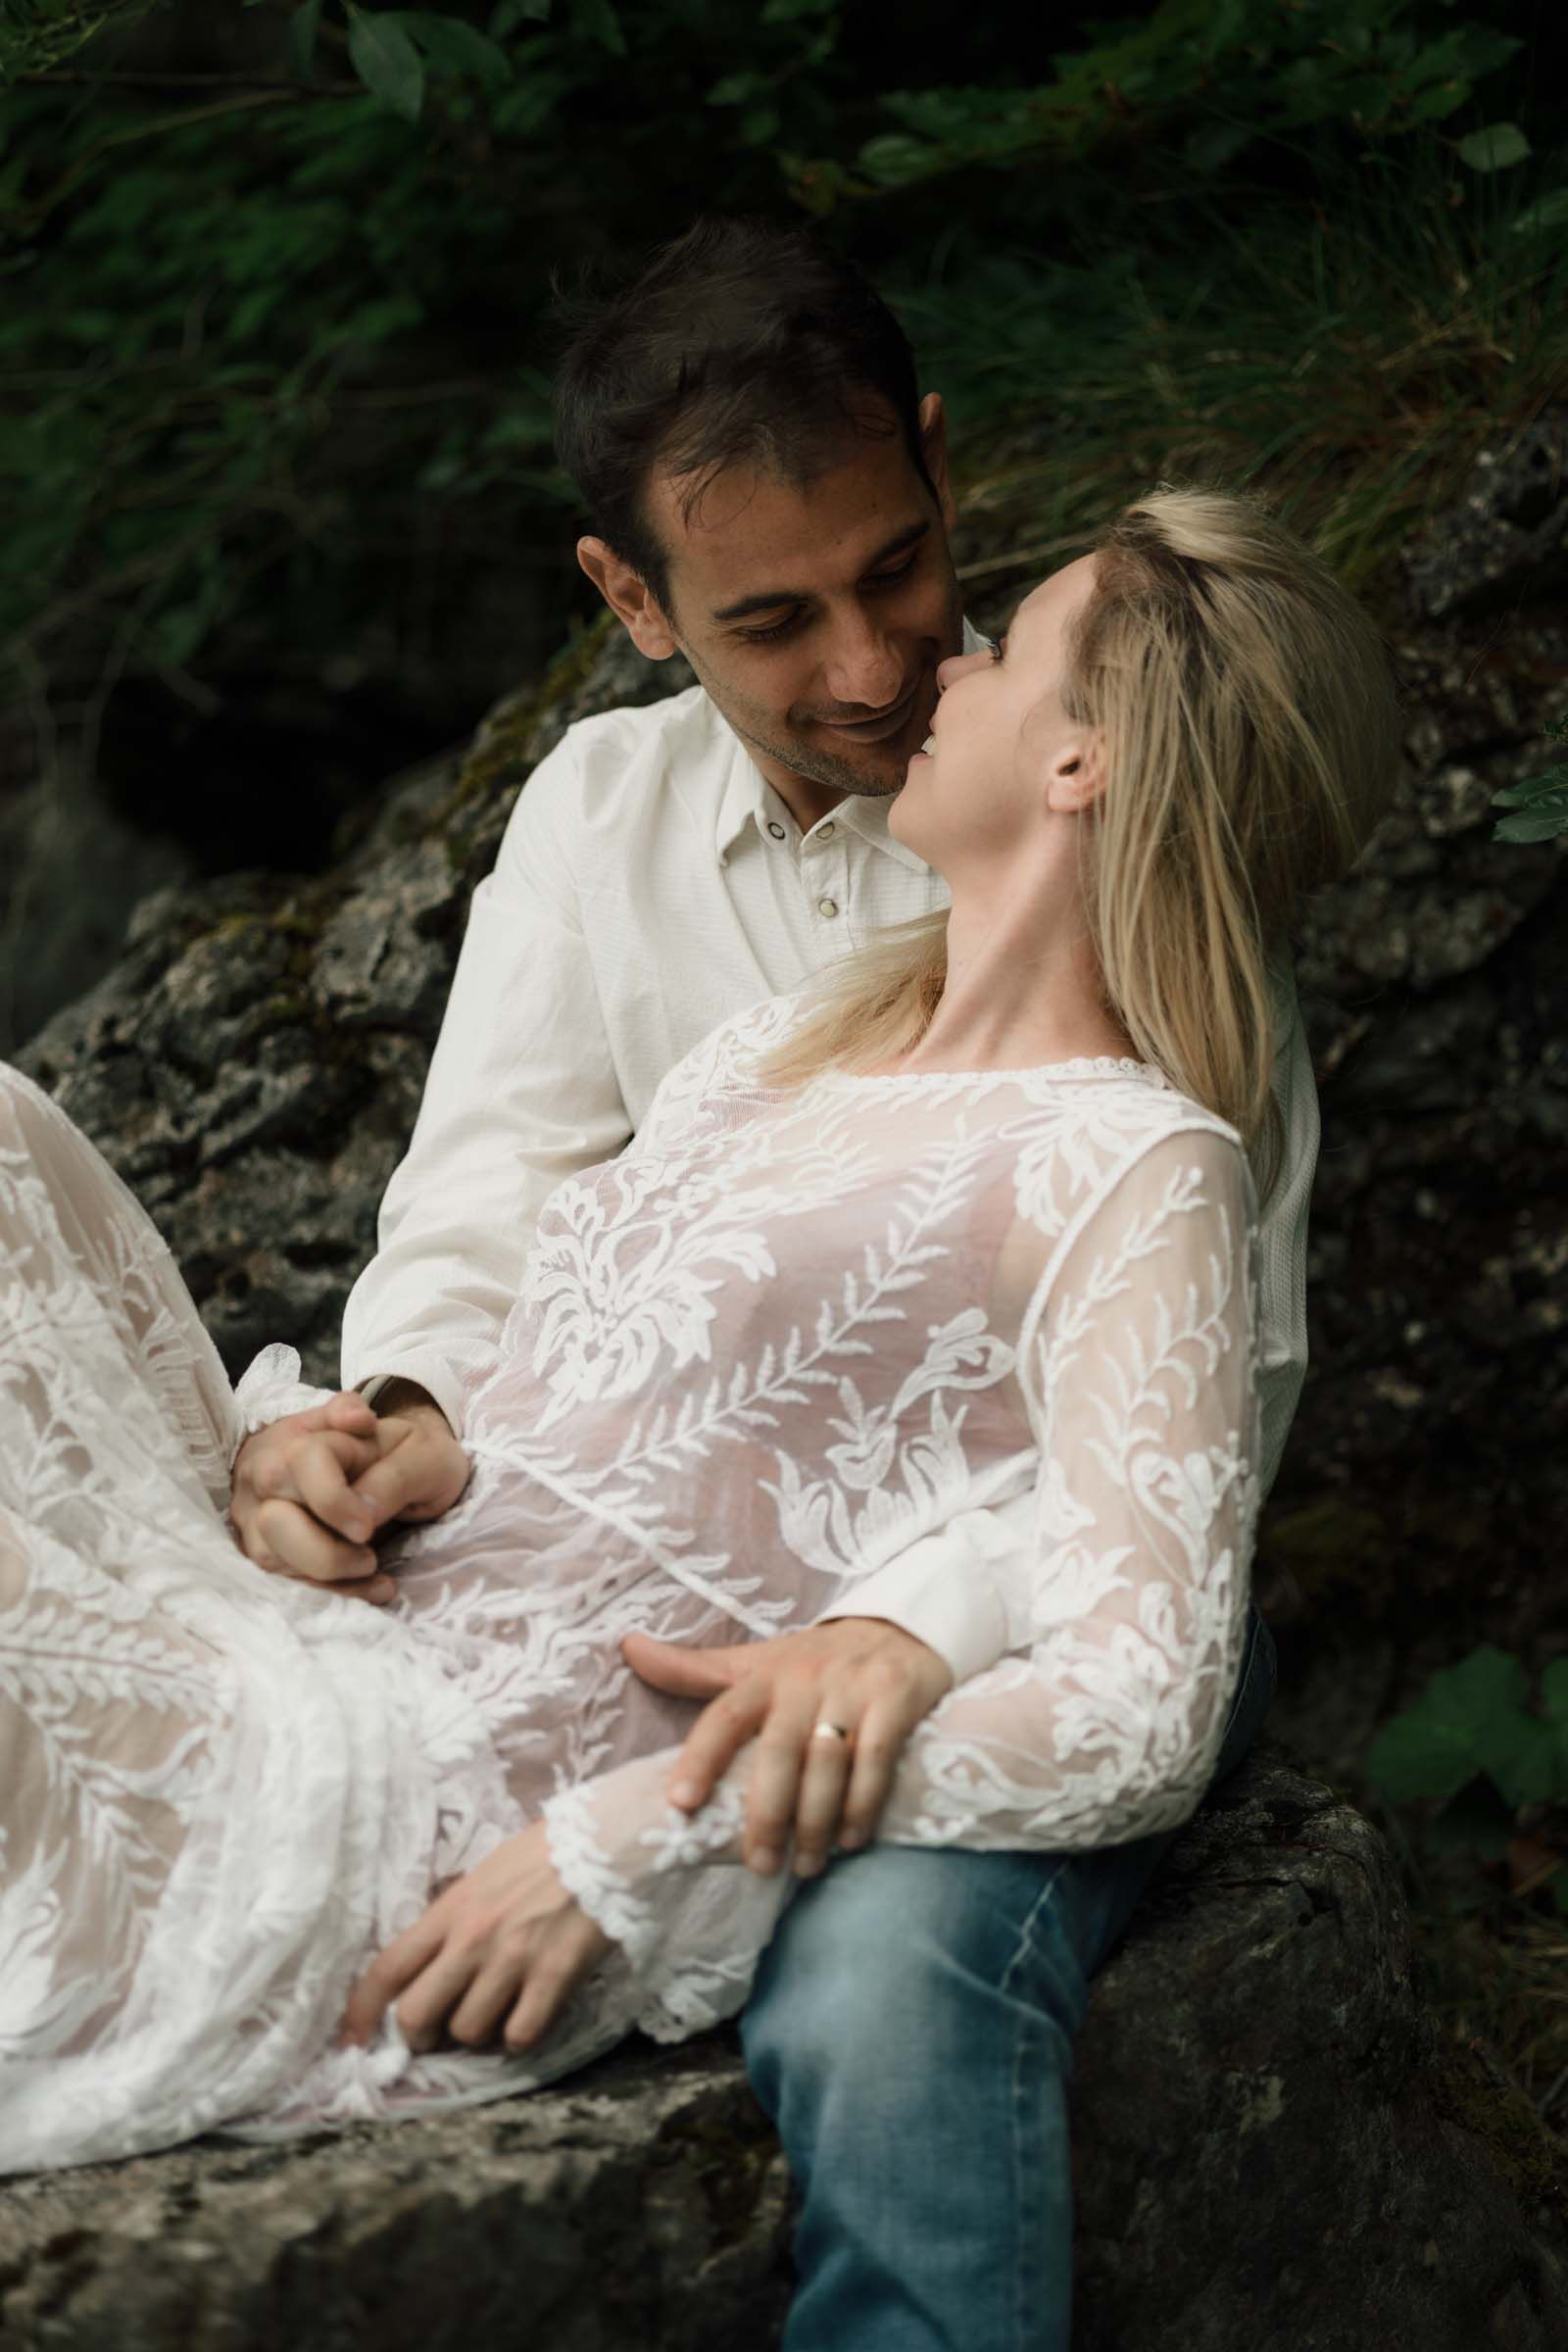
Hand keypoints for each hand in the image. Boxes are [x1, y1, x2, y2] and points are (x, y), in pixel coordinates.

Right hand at [228, 1391, 468, 1601]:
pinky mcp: (264, 1548)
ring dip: (328, 1578)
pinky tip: (370, 1588)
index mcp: (305, 1436)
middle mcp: (268, 1472)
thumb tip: (358, 1437)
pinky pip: (283, 1581)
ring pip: (271, 1558)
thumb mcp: (414, 1446)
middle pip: (273, 1518)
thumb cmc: (400, 1458)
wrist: (389, 1471)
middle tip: (369, 1556)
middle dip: (325, 1552)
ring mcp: (259, 1513)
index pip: (303, 1461)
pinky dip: (329, 1592)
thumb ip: (388, 1447)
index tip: (367, 1528)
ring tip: (373, 1569)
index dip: (332, 1499)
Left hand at [338, 1821, 612, 2055]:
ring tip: (497, 2013)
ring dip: (479, 2034)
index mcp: (450, 1908)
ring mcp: (513, 1959)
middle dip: (421, 2035)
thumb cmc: (546, 1853)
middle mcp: (472, 1938)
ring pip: (468, 2032)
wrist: (607, 1839)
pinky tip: (531, 2016)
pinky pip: (521, 2035)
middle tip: (440, 2031)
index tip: (351, 2041)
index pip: (387, 1968)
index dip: (360, 2012)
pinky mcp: (554, 1976)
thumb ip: (455, 1918)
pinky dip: (521, 2037)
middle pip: (416, 2015)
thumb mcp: (485, 1876)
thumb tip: (433, 1961)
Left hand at [621, 1618, 953, 1879]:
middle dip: (767, 1814)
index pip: (724, 1716)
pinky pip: (876, 1758)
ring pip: (827, 1761)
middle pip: (777, 1751)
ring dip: (815, 1821)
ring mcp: (851, 1689)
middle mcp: (804, 1680)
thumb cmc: (814, 1660)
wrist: (898, 1626)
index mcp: (763, 1676)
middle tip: (760, 1864)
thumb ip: (693, 1668)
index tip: (681, 1804)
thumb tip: (628, 1646)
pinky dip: (863, 1803)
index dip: (700, 1758)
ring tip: (806, 1865)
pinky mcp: (895, 1699)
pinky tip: (852, 1839)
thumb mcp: (755, 1662)